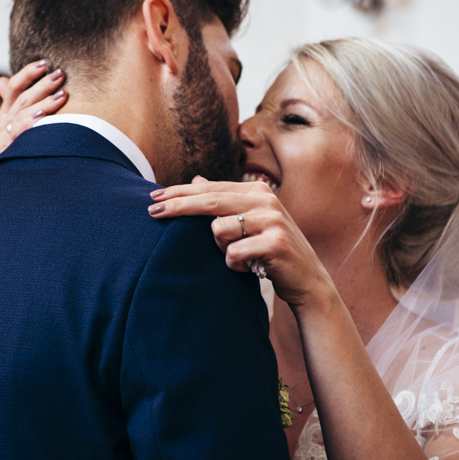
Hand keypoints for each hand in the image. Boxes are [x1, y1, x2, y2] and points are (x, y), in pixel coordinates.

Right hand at [0, 60, 66, 152]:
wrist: (24, 184)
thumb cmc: (31, 149)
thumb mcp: (24, 123)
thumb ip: (15, 102)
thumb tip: (0, 81)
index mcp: (6, 114)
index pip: (14, 87)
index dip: (28, 73)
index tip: (45, 63)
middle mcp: (2, 124)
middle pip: (22, 97)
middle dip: (42, 84)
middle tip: (61, 75)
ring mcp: (5, 138)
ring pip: (23, 112)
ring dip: (44, 101)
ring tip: (63, 94)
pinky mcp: (10, 150)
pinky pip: (22, 131)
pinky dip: (34, 120)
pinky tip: (48, 115)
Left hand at [147, 177, 334, 310]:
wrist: (307, 280)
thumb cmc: (270, 251)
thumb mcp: (248, 221)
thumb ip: (223, 201)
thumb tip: (195, 179)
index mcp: (256, 191)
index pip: (209, 189)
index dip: (179, 192)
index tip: (153, 197)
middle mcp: (265, 200)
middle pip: (209, 201)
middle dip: (177, 206)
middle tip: (151, 211)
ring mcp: (272, 220)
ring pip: (219, 230)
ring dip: (221, 250)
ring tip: (240, 256)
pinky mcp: (275, 243)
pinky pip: (233, 254)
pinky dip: (235, 265)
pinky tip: (250, 268)